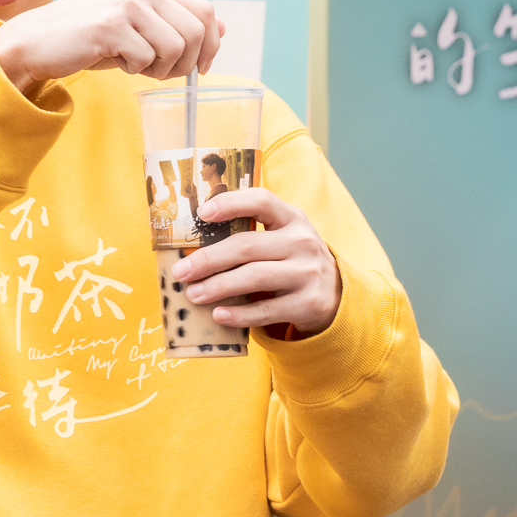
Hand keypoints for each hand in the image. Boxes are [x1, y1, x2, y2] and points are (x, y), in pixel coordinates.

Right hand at [0, 0, 221, 90]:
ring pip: (175, 47)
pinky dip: (134, 70)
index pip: (205, 9)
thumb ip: (175, 22)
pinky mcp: (111, 26)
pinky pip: (146, 59)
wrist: (37, 41)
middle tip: (164, 73)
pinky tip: (115, 61)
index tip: (200, 65)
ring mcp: (127, 4)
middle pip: (197, 30)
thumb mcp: (138, 25)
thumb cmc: (88, 37)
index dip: (210, 43)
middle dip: (187, 62)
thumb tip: (222, 29)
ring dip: (161, 69)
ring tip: (136, 66)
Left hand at [171, 189, 341, 334]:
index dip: (230, 204)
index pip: (261, 201)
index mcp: (291, 218)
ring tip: (192, 294)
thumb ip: (248, 234)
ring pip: (255, 277)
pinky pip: (267, 310)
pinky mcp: (308, 303)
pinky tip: (218, 314)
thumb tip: (189, 247)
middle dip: (209, 259)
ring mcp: (308, 273)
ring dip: (219, 286)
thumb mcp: (280, 238)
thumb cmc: (290, 260)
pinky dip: (239, 314)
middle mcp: (302, 242)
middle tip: (181, 271)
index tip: (201, 213)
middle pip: (247, 246)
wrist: (335, 294)